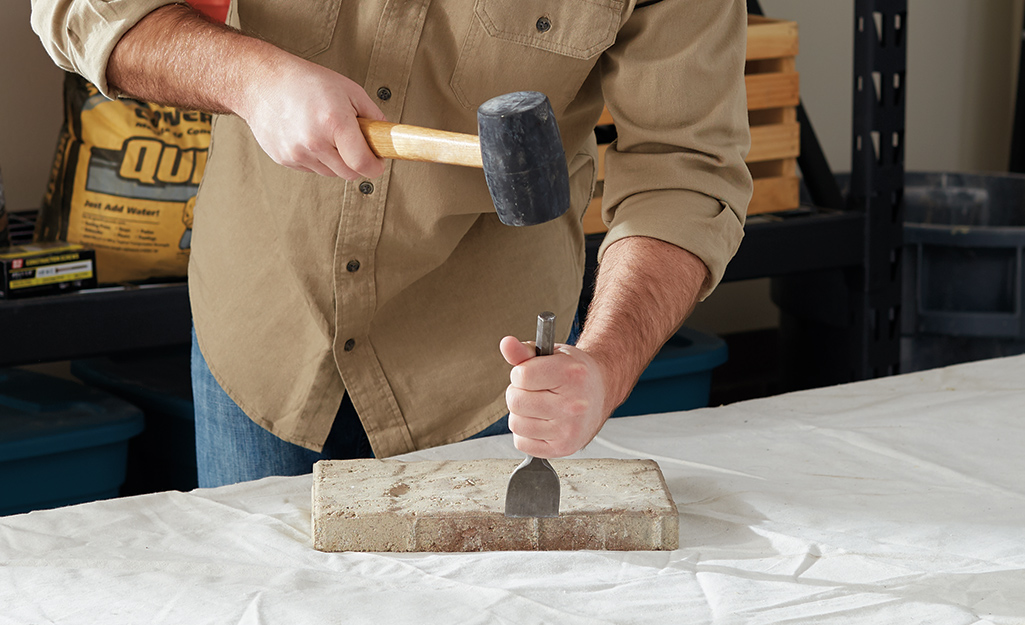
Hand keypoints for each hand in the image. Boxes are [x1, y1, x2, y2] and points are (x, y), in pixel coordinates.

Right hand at [238, 53, 386, 179]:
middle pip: (348, 173)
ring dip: (335, 160)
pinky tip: (309, 135)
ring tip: (326, 133)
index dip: (375, 167)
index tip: (378, 163)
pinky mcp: (285, 159)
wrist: (262, 82)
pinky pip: (311, 168)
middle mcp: (315, 141)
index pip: (362, 164)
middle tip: (354, 145)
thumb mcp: (349, 90)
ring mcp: (297, 153)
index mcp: (334, 122)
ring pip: (330, 173)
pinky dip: (316, 158)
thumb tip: (386, 137)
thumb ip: (373, 116)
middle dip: (356, 163)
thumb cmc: (306, 82)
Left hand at [499, 336, 608, 457]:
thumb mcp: (552, 354)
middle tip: (536, 390)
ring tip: (539, 406)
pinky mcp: (563, 448)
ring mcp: (568, 430)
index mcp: (572, 375)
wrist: (601, 392)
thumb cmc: (575, 373)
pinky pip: (521, 443)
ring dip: (521, 414)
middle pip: (516, 401)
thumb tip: (506, 344)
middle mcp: (573, 404)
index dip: (521, 373)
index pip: (521, 376)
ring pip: (516, 423)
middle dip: (519, 393)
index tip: (533, 373)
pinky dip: (526, 433)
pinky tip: (542, 422)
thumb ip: (525, 351)